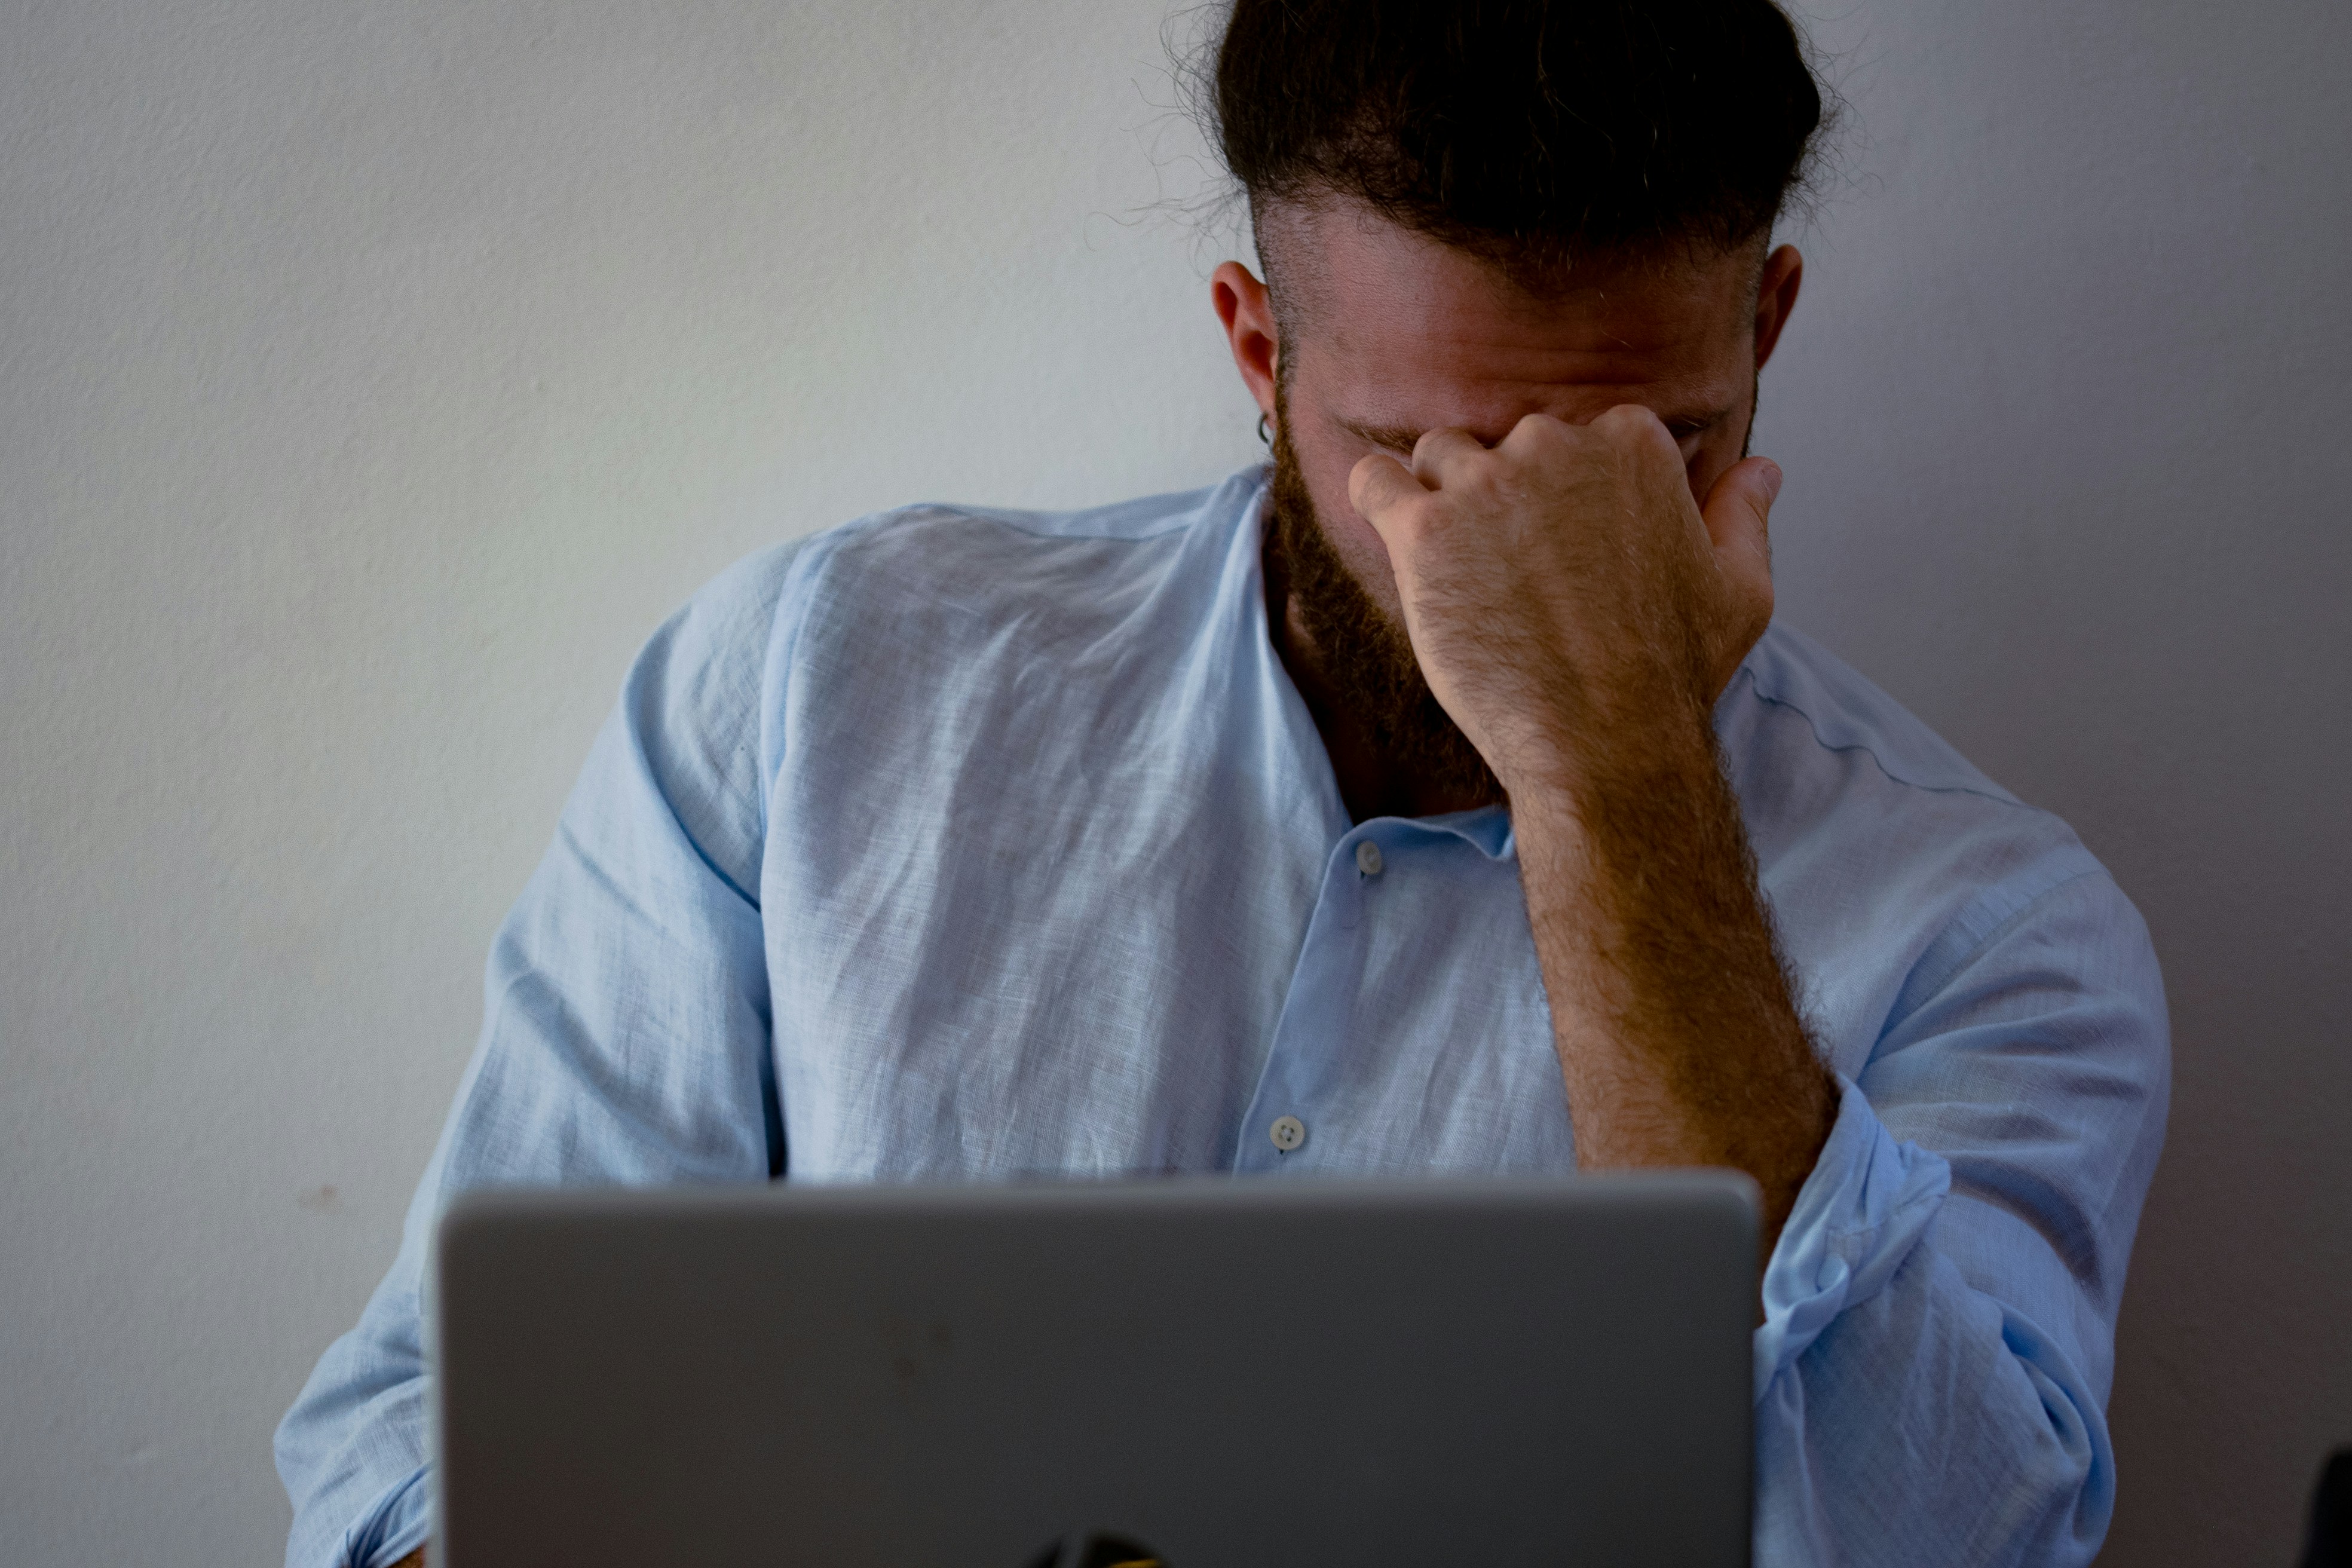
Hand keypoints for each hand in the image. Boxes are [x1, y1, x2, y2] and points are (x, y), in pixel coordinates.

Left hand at [1347, 407, 1780, 796]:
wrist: (1604, 742)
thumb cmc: (1674, 673)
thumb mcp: (1740, 590)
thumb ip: (1743, 516)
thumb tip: (1762, 468)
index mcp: (1632, 442)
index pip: (1580, 434)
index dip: (1569, 492)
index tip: (1568, 547)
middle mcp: (1555, 444)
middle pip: (1507, 443)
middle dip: (1507, 497)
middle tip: (1517, 574)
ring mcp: (1485, 483)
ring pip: (1440, 455)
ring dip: (1443, 497)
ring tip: (1461, 566)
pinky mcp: (1423, 529)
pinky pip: (1374, 480)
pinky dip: (1377, 496)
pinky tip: (1390, 527)